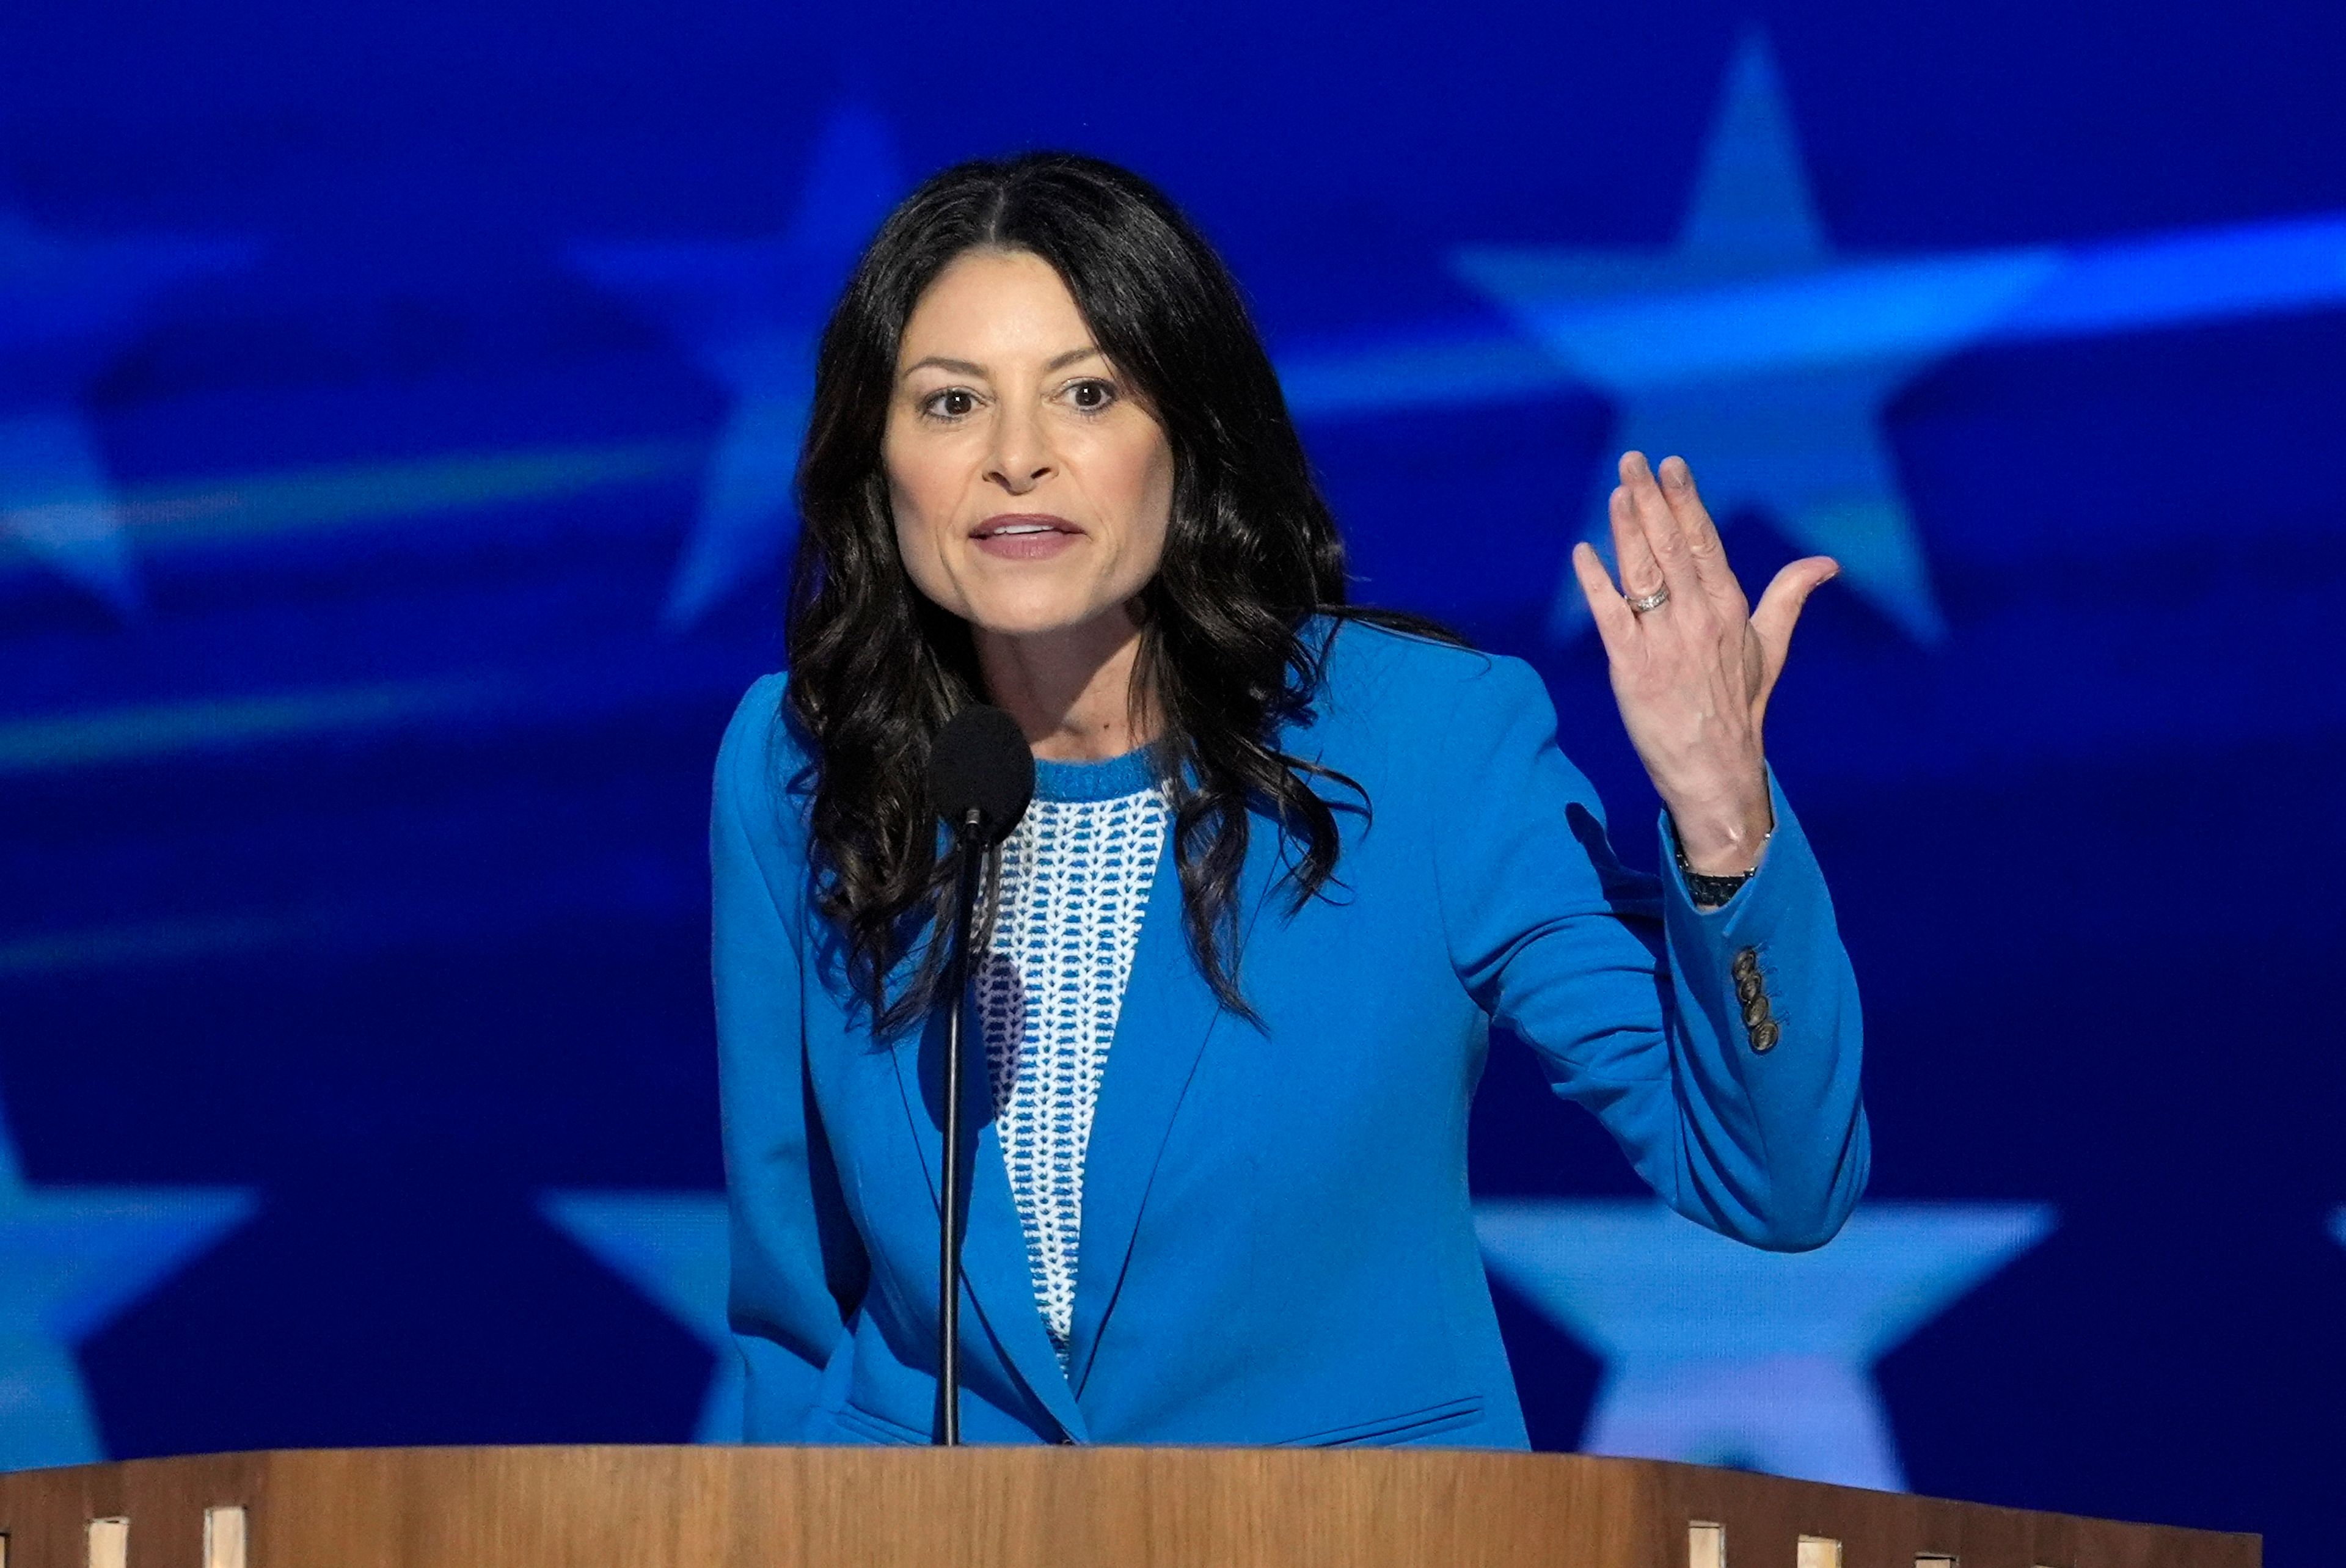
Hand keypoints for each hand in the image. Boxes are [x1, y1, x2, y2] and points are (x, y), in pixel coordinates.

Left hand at [1569, 452, 1836, 874]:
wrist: (1716, 771)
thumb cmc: (1740, 709)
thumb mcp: (1769, 649)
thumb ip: (1789, 598)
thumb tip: (1827, 564)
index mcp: (1730, 609)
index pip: (1704, 543)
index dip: (1686, 502)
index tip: (1672, 466)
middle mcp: (1699, 619)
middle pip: (1670, 547)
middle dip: (1651, 500)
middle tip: (1633, 460)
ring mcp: (1665, 643)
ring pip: (1641, 574)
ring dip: (1625, 529)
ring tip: (1614, 491)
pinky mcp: (1632, 670)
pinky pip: (1610, 617)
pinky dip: (1595, 583)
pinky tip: (1582, 553)